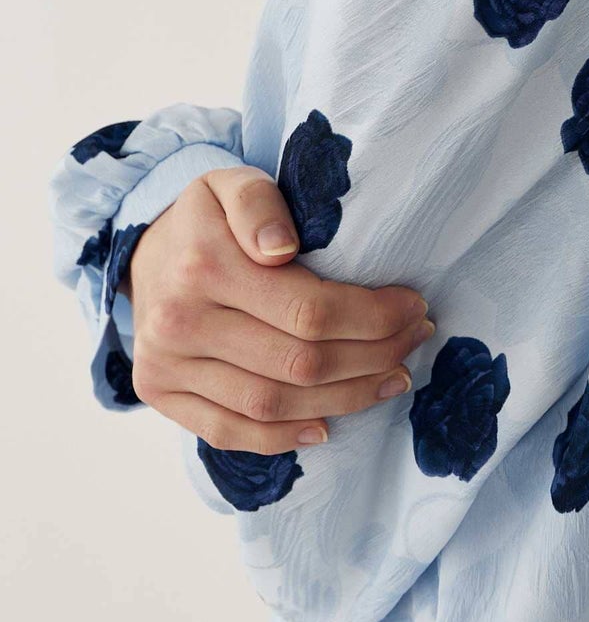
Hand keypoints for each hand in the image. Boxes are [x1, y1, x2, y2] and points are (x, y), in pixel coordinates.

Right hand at [123, 165, 434, 452]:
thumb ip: (259, 203)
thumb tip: (281, 247)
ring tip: (391, 379)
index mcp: (205, 264)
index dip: (371, 317)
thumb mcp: (231, 183)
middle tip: (413, 339)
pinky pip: (228, 432)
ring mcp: (167, 364)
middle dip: (372, 356)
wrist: (142, 250)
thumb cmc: (207, 217)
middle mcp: (181, 321)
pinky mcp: (160, 393)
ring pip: (271, 404)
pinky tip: (327, 424)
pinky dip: (283, 438)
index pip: (308, 310)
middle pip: (299, 362)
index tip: (413, 307)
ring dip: (344, 399)